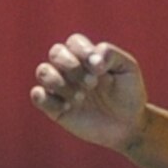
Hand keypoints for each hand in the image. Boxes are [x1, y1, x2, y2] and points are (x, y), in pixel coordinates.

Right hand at [30, 34, 147, 152]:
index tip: (100, 68)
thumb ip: (112, 55)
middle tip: (92, 84)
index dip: (83, 51)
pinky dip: (47, 99)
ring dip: (59, 82)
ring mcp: (61, 87)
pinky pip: (38, 96)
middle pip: (56, 52)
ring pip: (43, 71)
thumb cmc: (129, 94)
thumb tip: (93, 58)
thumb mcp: (129, 70)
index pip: (74, 42)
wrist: (128, 126)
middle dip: (72, 66)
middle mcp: (70, 68)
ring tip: (81, 97)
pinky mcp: (54, 108)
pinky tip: (68, 107)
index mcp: (87, 56)